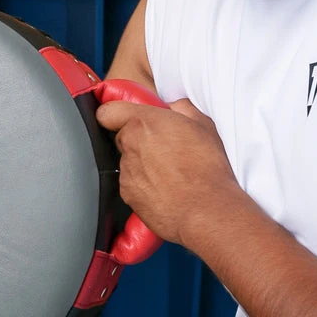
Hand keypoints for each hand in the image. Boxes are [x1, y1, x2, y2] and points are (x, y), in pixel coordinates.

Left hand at [95, 98, 241, 248]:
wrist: (206, 209)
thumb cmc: (207, 169)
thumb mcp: (204, 125)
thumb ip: (182, 109)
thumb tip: (175, 107)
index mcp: (144, 123)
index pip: (109, 112)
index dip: (116, 115)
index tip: (126, 118)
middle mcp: (130, 145)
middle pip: (123, 137)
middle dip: (140, 140)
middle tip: (165, 147)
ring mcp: (127, 172)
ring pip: (129, 162)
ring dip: (144, 164)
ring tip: (171, 172)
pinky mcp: (128, 195)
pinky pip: (132, 184)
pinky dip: (145, 185)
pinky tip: (167, 188)